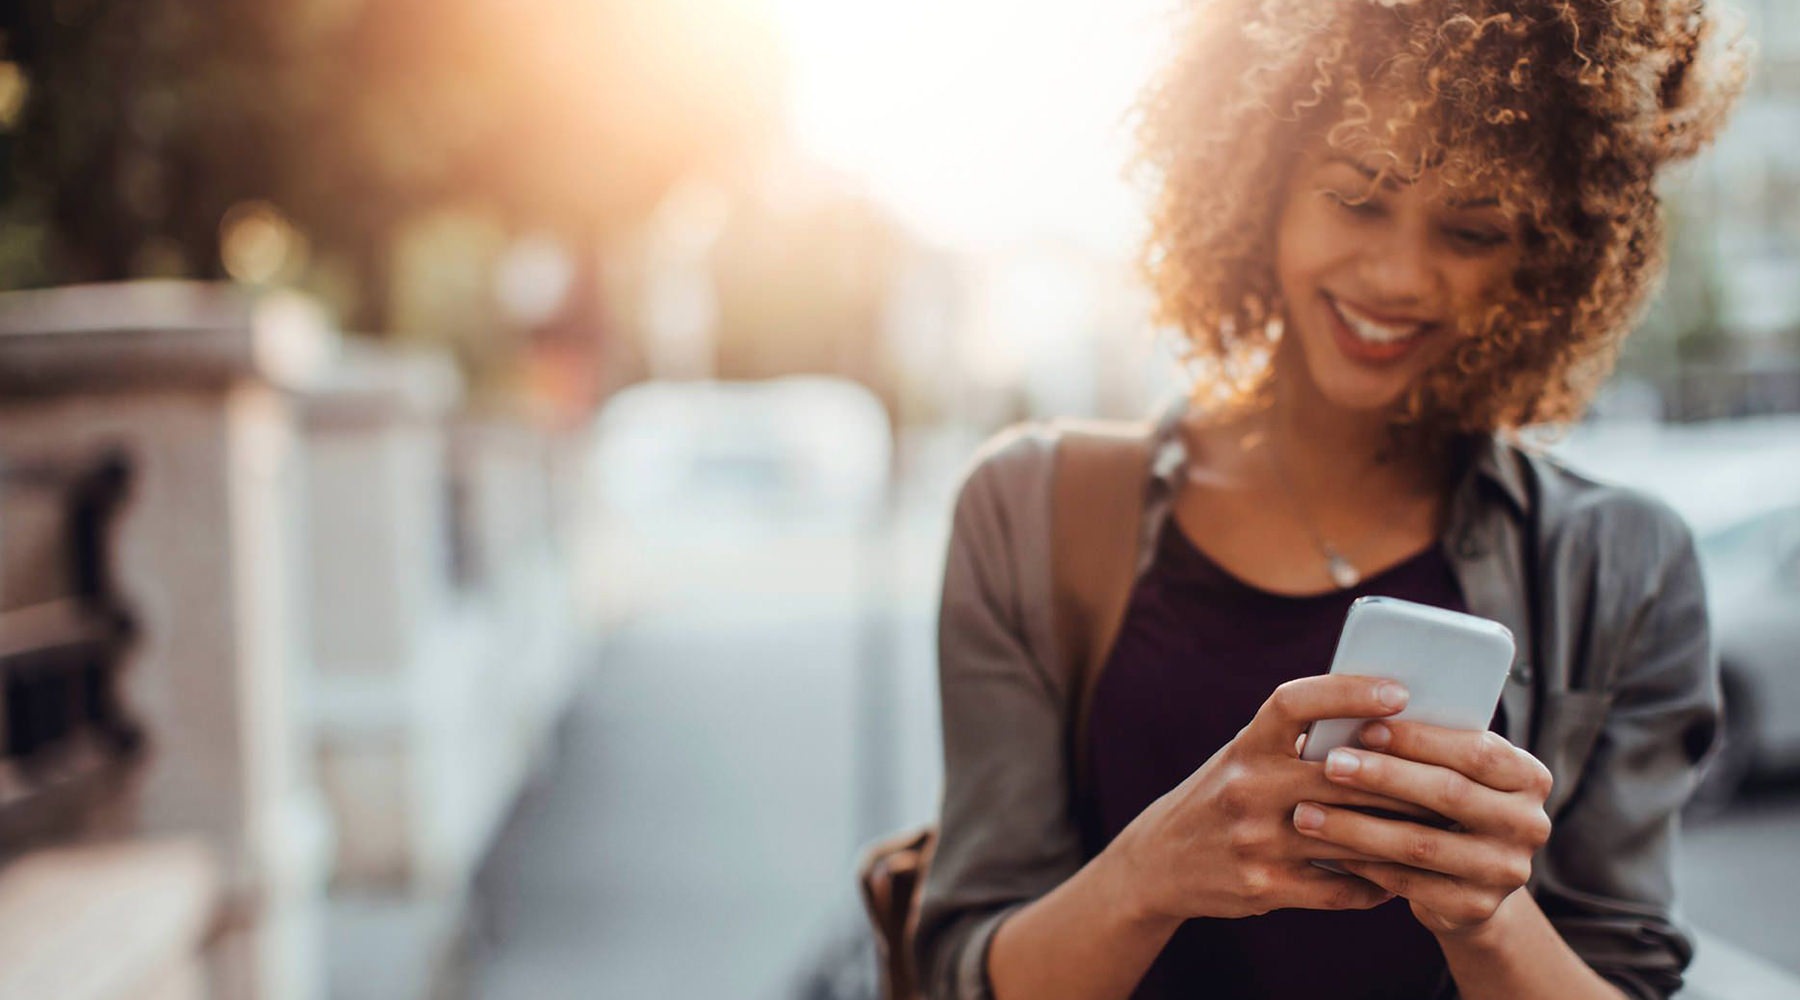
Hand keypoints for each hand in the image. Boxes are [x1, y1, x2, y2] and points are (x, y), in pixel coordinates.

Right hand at [1108, 675, 1444, 922]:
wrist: (1160, 861)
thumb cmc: (1222, 796)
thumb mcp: (1245, 757)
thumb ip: (1298, 743)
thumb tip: (1384, 722)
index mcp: (1245, 745)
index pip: (1295, 702)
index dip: (1348, 692)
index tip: (1398, 691)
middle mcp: (1246, 787)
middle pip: (1343, 776)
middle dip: (1403, 779)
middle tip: (1453, 777)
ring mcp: (1254, 839)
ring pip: (1350, 836)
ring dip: (1401, 835)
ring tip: (1439, 829)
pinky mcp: (1264, 886)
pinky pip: (1339, 887)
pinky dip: (1375, 884)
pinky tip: (1396, 878)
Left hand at [1289, 719, 1553, 936]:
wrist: (1467, 883)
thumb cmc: (1445, 804)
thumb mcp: (1452, 771)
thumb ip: (1426, 747)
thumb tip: (1360, 712)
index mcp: (1529, 777)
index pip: (1477, 751)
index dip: (1420, 739)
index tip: (1365, 726)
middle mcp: (1529, 825)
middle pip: (1449, 794)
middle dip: (1383, 776)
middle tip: (1330, 764)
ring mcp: (1506, 872)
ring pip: (1421, 844)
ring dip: (1357, 827)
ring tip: (1307, 813)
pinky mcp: (1475, 909)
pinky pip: (1408, 883)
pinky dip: (1363, 864)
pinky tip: (1326, 849)